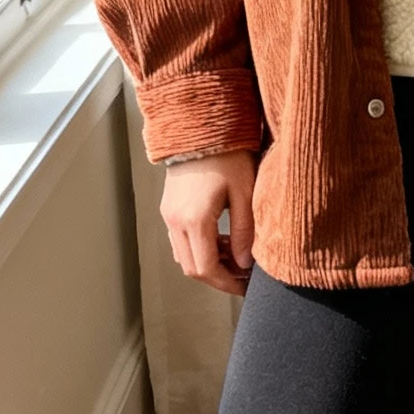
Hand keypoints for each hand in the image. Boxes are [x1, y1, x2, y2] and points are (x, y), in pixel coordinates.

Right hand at [161, 150, 256, 297]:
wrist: (201, 126)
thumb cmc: (228, 154)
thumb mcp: (245, 194)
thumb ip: (245, 232)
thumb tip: (245, 263)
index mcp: (195, 219)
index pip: (206, 269)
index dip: (226, 283)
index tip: (245, 286)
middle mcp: (175, 220)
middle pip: (192, 268)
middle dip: (218, 277)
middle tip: (243, 274)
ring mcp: (168, 214)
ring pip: (184, 256)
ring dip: (208, 262)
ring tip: (235, 255)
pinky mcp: (168, 207)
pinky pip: (180, 240)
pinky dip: (199, 248)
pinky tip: (220, 239)